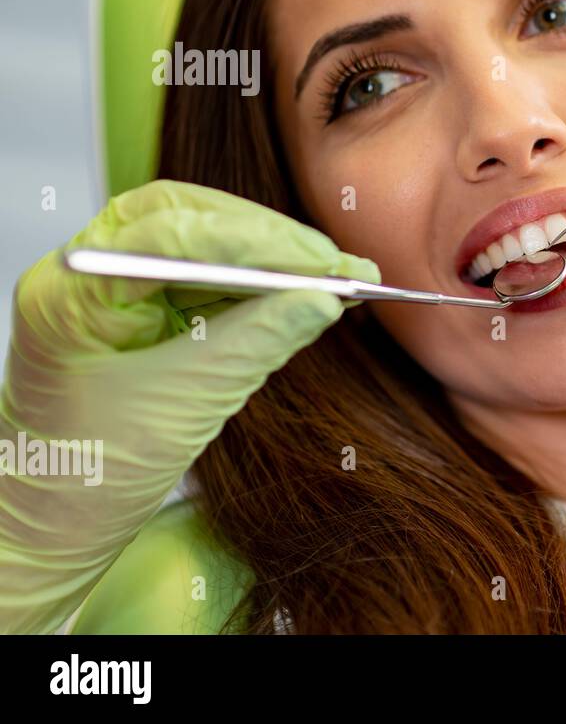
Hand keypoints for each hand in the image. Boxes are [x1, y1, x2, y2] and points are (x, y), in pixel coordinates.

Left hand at [0, 179, 377, 633]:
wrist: (52, 528)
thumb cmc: (85, 481)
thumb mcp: (184, 407)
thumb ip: (256, 343)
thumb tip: (323, 301)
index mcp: (69, 295)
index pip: (171, 234)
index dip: (256, 243)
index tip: (323, 263)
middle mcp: (83, 275)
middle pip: (184, 217)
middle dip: (264, 237)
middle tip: (333, 263)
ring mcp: (110, 288)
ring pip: (199, 239)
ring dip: (267, 257)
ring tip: (332, 278)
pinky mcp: (140, 308)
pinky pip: (205, 277)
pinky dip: (255, 284)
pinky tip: (299, 294)